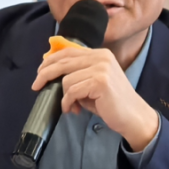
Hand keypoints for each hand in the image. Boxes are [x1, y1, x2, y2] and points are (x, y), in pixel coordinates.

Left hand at [32, 48, 158, 151]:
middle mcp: (101, 57)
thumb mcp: (93, 82)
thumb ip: (78, 74)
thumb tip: (51, 75)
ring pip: (66, 79)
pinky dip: (68, 102)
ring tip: (71, 106)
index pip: (68, 52)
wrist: (133, 117)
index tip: (39, 72)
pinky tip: (74, 110)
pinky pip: (72, 91)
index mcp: (100, 54)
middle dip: (45, 74)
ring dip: (64, 96)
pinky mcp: (100, 82)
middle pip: (63, 62)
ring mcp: (102, 68)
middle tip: (36, 86)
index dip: (50, 61)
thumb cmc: (111, 102)